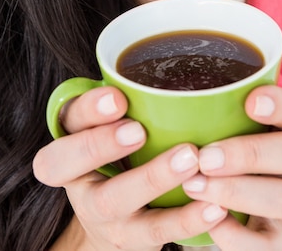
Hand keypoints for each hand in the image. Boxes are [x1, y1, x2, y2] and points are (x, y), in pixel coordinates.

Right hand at [33, 86, 226, 250]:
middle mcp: (77, 177)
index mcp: (71, 139)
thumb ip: (135, 93)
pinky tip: (214, 206)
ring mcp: (101, 214)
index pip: (66, 120)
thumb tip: (182, 50)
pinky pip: (156, 234)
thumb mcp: (118, 122)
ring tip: (190, 160)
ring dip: (152, 179)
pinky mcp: (130, 242)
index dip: (86, 110)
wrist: (120, 220)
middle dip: (101, 145)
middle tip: (139, 130)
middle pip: (66, 164)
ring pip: (114, 201)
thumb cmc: (126, 153)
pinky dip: (186, 221)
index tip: (118, 97)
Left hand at [182, 85, 281, 249]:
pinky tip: (207, 220)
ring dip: (236, 192)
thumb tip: (146, 87)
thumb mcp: (225, 120)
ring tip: (192, 185)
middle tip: (205, 157)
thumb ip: (208, 102)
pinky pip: (266, 244)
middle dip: (251, 153)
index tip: (250, 101)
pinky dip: (235, 235)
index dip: (281, 103)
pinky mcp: (277, 239)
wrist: (247, 208)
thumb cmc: (225, 144)